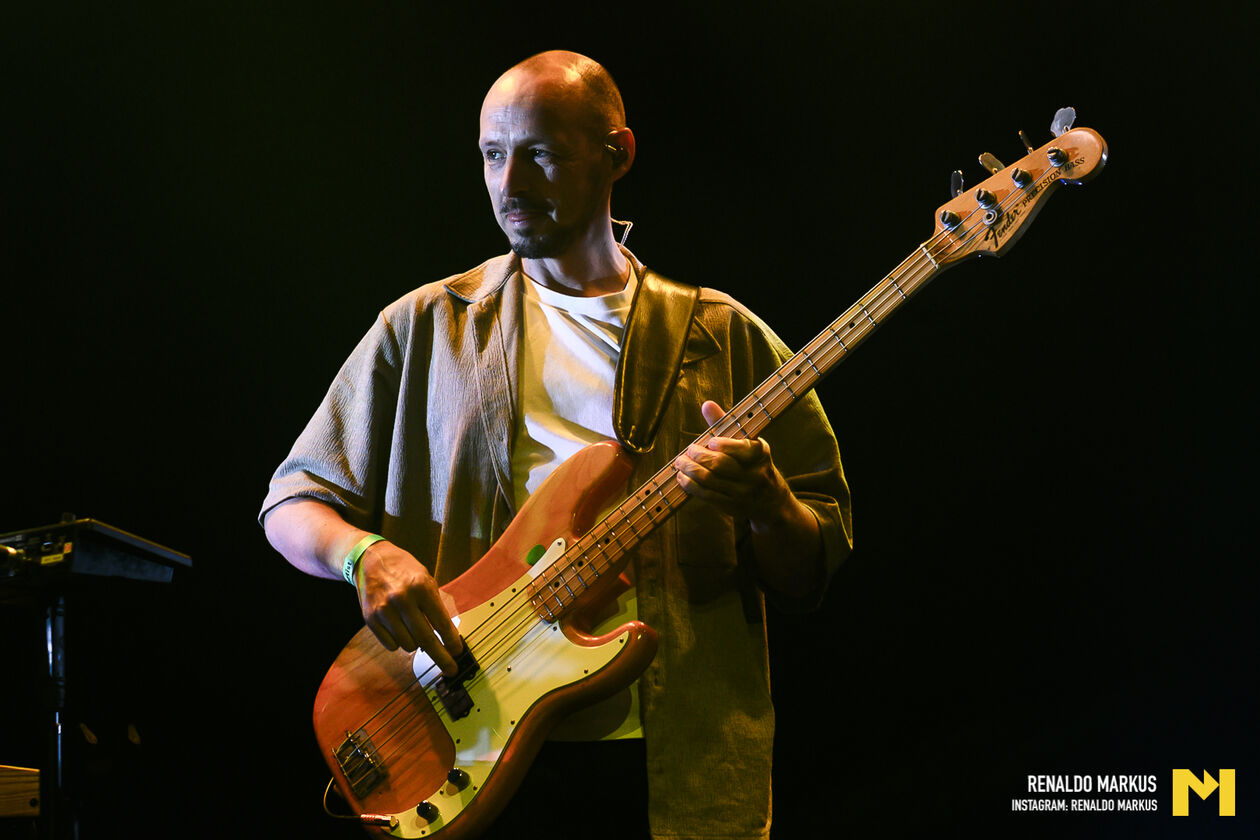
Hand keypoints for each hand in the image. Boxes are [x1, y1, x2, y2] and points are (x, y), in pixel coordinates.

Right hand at [353, 541, 463, 675]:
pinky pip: (391, 645)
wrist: (370, 560)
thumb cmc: (404, 570)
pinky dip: (399, 642)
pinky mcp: (370, 619)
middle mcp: (401, 599)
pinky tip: (399, 627)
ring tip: (415, 629)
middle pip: (425, 639)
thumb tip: (449, 636)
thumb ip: (437, 606)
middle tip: (451, 669)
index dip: (452, 641)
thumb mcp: (426, 580)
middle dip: (441, 657)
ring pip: (408, 645)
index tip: (458, 652)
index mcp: (420, 587)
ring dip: (417, 644)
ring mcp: (384, 610)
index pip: (441, 622)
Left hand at [673, 400, 795, 528]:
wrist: (770, 500)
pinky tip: (682, 477)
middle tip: (689, 450)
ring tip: (680, 462)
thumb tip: (706, 404)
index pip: (743, 449)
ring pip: (710, 480)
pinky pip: (705, 495)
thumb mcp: (747, 442)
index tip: (711, 441)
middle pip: (720, 465)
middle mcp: (754, 475)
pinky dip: (690, 485)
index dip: (724, 445)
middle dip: (699, 456)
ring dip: (690, 469)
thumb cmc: (752, 463)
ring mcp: (742, 493)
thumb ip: (726, 423)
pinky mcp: (731, 506)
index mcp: (760, 454)